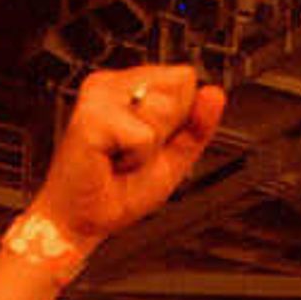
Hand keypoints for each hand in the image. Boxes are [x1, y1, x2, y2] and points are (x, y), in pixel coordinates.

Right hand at [26, 65, 226, 247]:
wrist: (85, 220)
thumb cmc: (118, 190)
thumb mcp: (173, 157)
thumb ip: (197, 126)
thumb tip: (215, 94)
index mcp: (130, 85)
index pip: (184, 79)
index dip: (179, 119)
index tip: (148, 141)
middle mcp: (112, 84)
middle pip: (178, 87)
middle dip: (166, 130)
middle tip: (133, 152)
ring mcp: (99, 96)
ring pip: (162, 109)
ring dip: (149, 146)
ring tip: (121, 157)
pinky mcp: (92, 117)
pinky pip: (144, 135)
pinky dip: (136, 158)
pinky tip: (109, 161)